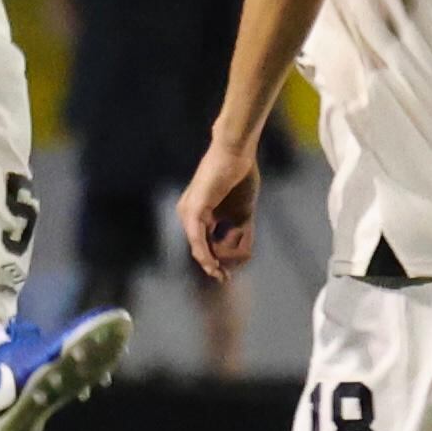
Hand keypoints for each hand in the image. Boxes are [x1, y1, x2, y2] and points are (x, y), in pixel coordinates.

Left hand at [178, 129, 262, 282]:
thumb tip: (244, 257)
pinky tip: (212, 265)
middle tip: (225, 278)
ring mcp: (187, 212)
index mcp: (197, 214)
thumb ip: (241, 233)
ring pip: (201, 248)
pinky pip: (198, 240)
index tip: (225, 277)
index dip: (214, 264)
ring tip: (232, 257)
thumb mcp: (243, 212)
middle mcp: (187, 214)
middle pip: (202, 250)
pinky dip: (206, 254)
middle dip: (214, 266)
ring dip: (218, 258)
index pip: (203, 246)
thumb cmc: (240, 176)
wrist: (236, 152)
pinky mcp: (193, 209)